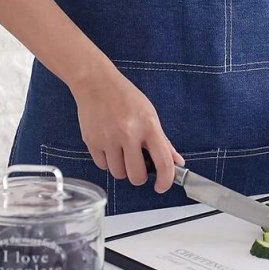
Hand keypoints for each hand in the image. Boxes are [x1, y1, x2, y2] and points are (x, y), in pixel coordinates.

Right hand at [69, 60, 184, 194]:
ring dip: (122, 169)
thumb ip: (163, 141)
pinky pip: (102, 166)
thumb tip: (177, 161)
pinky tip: (109, 147)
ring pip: (118, 174)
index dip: (166, 180)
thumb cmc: (125, 97)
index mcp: (148, 126)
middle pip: (137, 176)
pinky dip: (107, 162)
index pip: (163, 162)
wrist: (96, 83)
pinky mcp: (91, 141)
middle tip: (138, 165)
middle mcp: (129, 133)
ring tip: (121, 152)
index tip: (162, 186)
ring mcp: (108, 138)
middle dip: (139, 176)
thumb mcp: (150, 114)